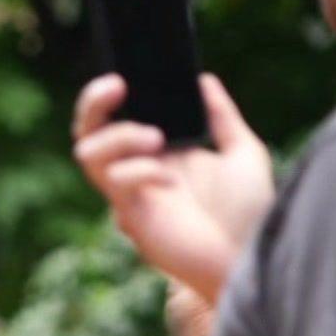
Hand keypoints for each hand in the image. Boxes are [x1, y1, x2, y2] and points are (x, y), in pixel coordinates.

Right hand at [72, 73, 272, 300]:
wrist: (248, 258)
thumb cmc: (247, 215)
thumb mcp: (242, 152)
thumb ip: (221, 117)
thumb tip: (204, 81)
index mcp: (157, 155)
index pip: (113, 119)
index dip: (106, 95)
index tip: (126, 77)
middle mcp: (137, 172)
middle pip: (87, 132)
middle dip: (93, 104)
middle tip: (118, 85)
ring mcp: (131, 196)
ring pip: (89, 155)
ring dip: (119, 136)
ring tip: (155, 138)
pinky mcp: (132, 217)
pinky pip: (116, 182)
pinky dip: (141, 170)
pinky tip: (170, 180)